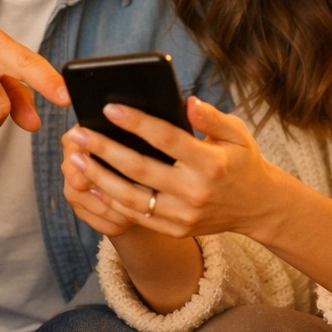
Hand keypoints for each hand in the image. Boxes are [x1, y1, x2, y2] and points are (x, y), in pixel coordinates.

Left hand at [63, 97, 276, 239]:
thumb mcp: (237, 133)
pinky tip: (90, 183)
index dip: (137, 123)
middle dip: (104, 150)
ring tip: (74, 159)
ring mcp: (183, 215)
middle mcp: (195, 192)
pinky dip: (109, 200)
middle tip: (77, 133)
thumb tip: (188, 102)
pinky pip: (135, 216)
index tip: (109, 108)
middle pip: (140, 169)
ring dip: (98, 177)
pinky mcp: (174, 229)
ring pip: (131, 197)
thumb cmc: (242, 162)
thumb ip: (211, 117)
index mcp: (211, 163)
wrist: (257, 207)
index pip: (167, 139)